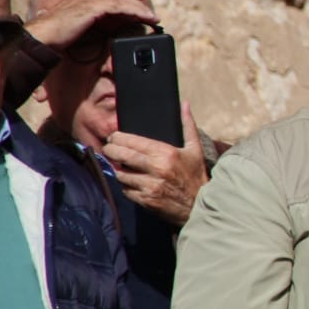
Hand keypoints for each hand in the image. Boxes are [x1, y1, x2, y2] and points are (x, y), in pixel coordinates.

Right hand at [24, 0, 154, 50]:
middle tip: (151, 10)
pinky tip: (144, 17)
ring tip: (152, 17)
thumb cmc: (56, 35)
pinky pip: (119, 7)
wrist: (43, 36)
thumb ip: (85, 24)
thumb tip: (90, 29)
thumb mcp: (75, 26)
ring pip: (122, 0)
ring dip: (139, 8)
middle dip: (137, 1)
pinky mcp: (93, 7)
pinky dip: (134, 11)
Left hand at [101, 102, 208, 225]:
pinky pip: (126, 190)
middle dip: (111, 150)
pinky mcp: (146, 200)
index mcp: (166, 153)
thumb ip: (188, 125)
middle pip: (122, 155)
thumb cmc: (196, 176)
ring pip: (121, 174)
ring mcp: (149, 185)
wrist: (200, 205)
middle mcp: (156, 168)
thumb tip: (185, 104)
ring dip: (118, 169)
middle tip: (108, 148)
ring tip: (120, 166)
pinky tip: (131, 182)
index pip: (133, 142)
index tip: (113, 137)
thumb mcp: (195, 149)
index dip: (118, 138)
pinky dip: (126, 186)